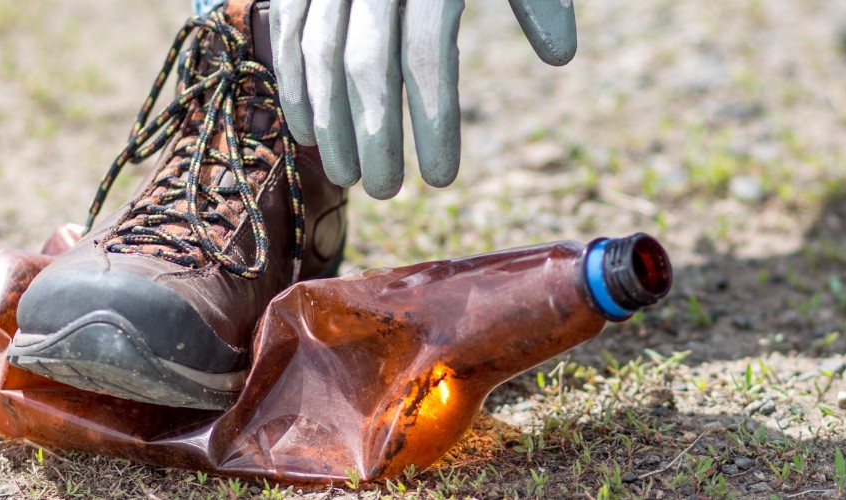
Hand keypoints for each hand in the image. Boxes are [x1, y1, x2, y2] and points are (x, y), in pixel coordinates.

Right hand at [269, 0, 576, 198]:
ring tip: (347, 177)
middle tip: (387, 193)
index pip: (427, 54)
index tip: (442, 177)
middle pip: (365, 63)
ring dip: (328, 120)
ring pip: (317, 50)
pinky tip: (307, 129)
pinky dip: (291, 80)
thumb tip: (560, 56)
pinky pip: (285, 27)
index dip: (433, 120)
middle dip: (374, 136)